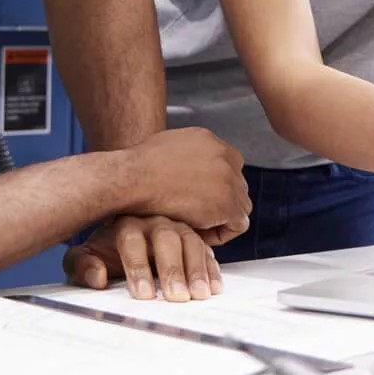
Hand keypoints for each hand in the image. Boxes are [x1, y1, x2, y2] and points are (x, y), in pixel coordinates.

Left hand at [63, 215, 224, 300]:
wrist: (118, 244)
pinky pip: (207, 251)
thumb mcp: (82, 260)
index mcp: (125, 224)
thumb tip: (98, 277)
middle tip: (176, 297)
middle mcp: (154, 222)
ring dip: (197, 269)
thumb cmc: (102, 254)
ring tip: (199, 295)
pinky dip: (211, 269)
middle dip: (173, 269)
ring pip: (192, 241)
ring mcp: (177, 228)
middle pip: (167, 238)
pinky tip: (213, 288)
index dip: (138, 267)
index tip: (143, 295)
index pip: (132, 240)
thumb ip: (83, 267)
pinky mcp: (194, 240)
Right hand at [112, 127, 250, 240]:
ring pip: (240, 205)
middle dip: (219, 201)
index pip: (227, 165)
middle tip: (196, 216)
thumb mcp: (167, 147)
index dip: (214, 186)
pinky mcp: (228, 203)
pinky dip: (221, 233)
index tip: (197, 199)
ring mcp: (229, 178)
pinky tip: (198, 233)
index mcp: (210, 140)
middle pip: (236, 185)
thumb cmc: (138, 169)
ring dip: (220, 217)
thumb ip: (187, 155)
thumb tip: (186, 169)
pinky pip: (238, 224)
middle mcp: (225, 155)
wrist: (133, 178)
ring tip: (194, 226)